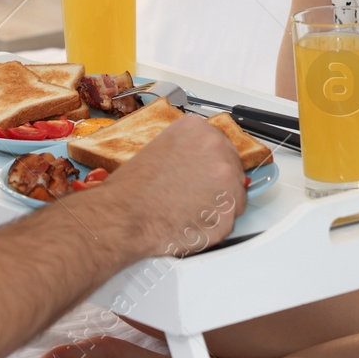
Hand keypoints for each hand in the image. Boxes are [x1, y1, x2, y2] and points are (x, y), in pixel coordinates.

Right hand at [100, 114, 247, 257]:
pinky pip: (228, 221)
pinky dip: (214, 227)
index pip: (220, 145)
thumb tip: (198, 161)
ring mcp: (226, 179)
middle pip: (232, 169)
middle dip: (217, 185)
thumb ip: (187, 150)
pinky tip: (191, 223)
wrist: (123, 216)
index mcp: (197, 129)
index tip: (204, 174)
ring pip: (235, 196)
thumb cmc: (133, 189)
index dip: (211, 165)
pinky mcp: (228, 211)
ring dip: (218, 206)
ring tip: (189, 211)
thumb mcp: (159, 149)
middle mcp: (216, 149)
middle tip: (194, 196)